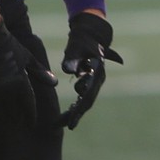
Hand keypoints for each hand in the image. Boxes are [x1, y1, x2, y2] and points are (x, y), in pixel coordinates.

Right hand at [0, 21, 55, 127]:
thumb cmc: (10, 46)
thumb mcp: (27, 58)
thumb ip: (40, 72)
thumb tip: (54, 83)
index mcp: (20, 81)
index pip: (27, 105)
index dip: (30, 115)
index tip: (32, 123)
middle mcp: (7, 88)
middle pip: (14, 111)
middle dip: (18, 119)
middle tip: (20, 126)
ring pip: (0, 111)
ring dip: (5, 119)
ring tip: (8, 125)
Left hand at [60, 12, 122, 129]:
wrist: (91, 33)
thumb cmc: (81, 39)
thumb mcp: (76, 46)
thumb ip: (72, 58)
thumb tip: (68, 71)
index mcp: (96, 73)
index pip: (87, 96)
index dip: (78, 110)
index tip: (70, 123)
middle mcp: (98, 79)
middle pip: (87, 101)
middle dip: (76, 115)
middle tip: (64, 126)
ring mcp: (95, 80)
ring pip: (86, 100)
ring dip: (76, 111)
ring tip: (61, 122)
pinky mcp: (90, 80)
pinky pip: (83, 95)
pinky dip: (76, 104)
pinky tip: (68, 112)